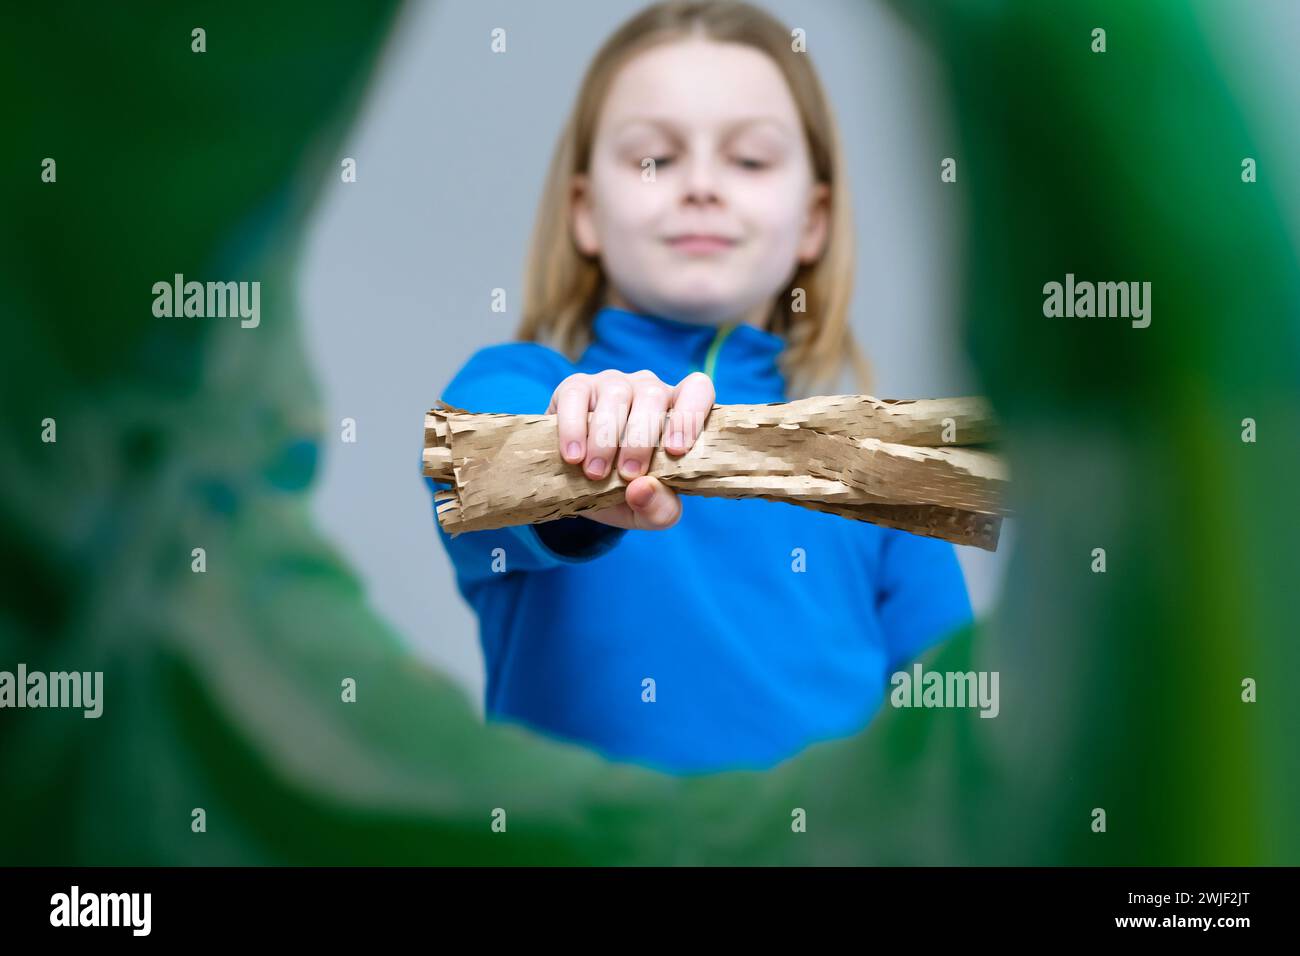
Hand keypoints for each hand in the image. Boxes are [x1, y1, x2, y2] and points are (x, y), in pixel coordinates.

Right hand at [545, 369, 714, 529]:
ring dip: (606, 438)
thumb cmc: (625, 492)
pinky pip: (576, 396)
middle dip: (641, 439)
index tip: (676, 450)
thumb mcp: (648, 513)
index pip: (698, 389)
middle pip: (654, 395)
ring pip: (616, 395)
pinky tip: (573, 456)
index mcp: (676, 413)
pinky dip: (574, 428)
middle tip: (628, 474)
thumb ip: (659, 509)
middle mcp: (648, 391)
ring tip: (596, 473)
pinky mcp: (575, 388)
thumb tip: (643, 487)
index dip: (691, 414)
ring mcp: (611, 384)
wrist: (578, 491)